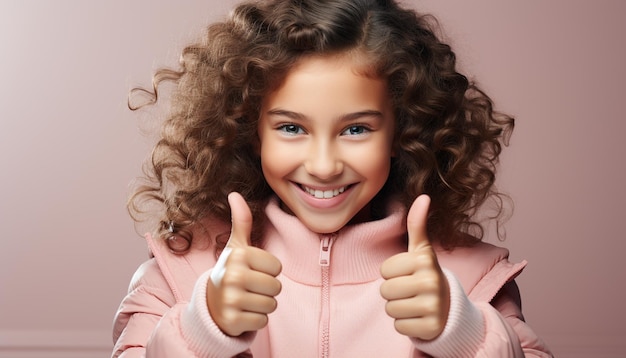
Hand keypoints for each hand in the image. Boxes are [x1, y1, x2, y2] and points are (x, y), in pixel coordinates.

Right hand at [206, 192, 281, 336]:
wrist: (210, 304)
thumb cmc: (231, 271)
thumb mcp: (236, 246)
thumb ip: (241, 221)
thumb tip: (235, 194)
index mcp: (238, 255)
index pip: (277, 267)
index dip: (268, 271)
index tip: (252, 271)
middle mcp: (233, 275)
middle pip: (276, 287)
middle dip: (267, 290)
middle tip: (249, 287)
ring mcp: (231, 299)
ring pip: (271, 305)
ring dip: (262, 305)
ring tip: (247, 299)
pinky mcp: (232, 320)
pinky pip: (263, 321)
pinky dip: (255, 320)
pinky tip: (242, 313)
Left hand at [380, 195, 449, 340]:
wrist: (450, 309)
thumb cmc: (427, 276)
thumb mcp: (422, 251)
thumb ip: (418, 225)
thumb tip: (423, 196)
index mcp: (425, 261)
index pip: (384, 270)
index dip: (392, 273)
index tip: (408, 274)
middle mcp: (431, 282)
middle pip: (385, 291)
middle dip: (393, 292)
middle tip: (411, 291)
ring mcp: (433, 306)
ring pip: (390, 309)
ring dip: (398, 309)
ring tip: (414, 303)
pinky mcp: (431, 327)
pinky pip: (399, 326)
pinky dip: (406, 324)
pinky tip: (419, 317)